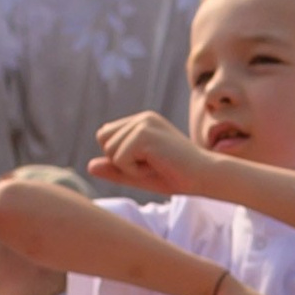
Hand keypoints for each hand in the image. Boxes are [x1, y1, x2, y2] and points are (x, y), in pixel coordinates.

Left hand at [91, 110, 207, 195]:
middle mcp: (141, 118)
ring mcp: (143, 124)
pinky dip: (135, 171)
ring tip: (156, 165)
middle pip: (104, 142)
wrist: (205, 176)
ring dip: (129, 168)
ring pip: (110, 151)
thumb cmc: (176, 176)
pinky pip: (119, 160)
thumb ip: (115, 170)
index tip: (147, 162)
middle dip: (122, 162)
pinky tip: (157, 166)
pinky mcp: (144, 134)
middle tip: (151, 165)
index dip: (119, 157)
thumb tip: (88, 166)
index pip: (105, 136)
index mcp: (141, 121)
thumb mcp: (139, 174)